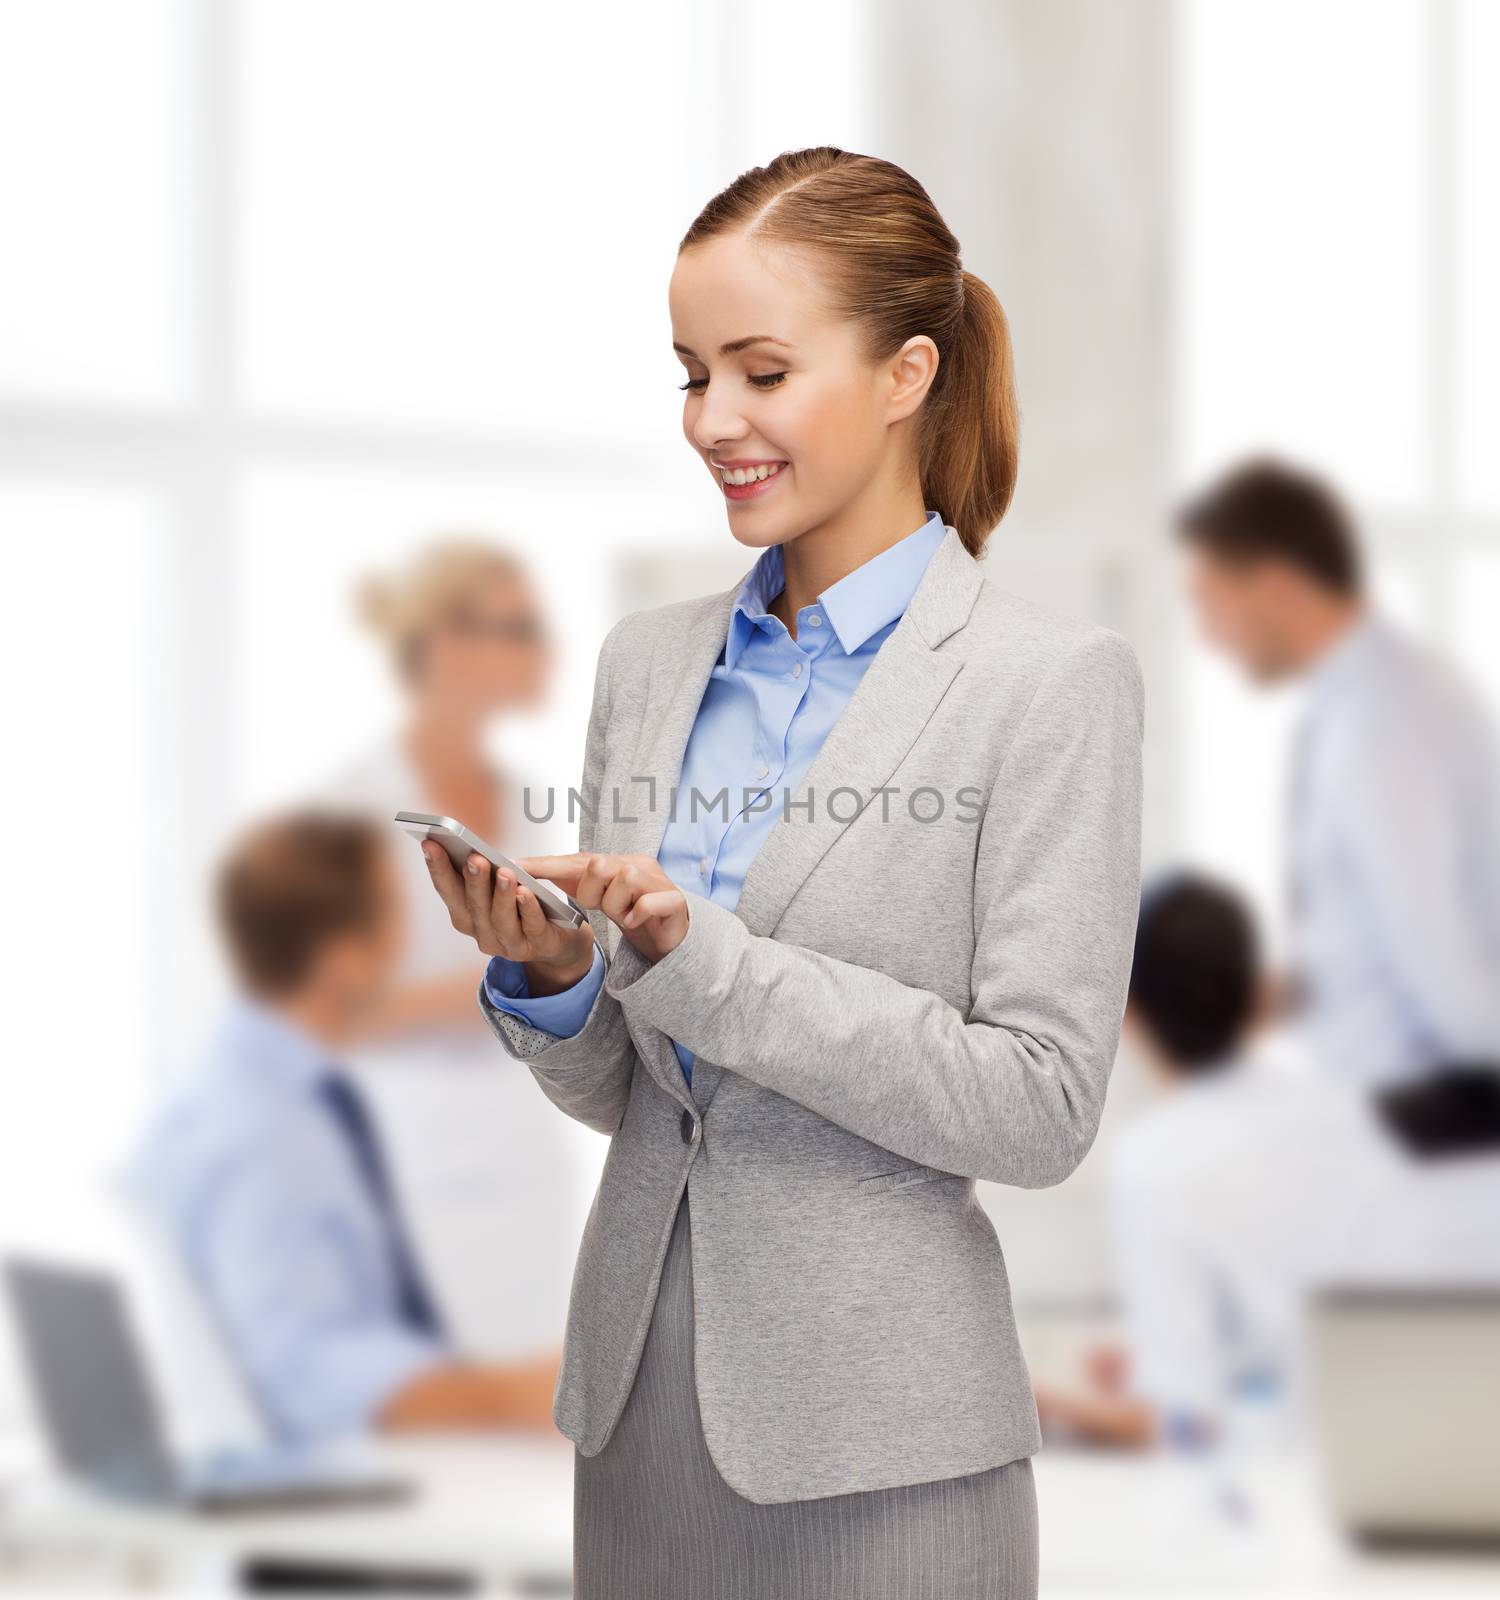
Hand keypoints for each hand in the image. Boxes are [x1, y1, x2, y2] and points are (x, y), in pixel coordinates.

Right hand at [420, 844, 595, 985]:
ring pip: (500, 920)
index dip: (438, 869)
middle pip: (472, 907)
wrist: (567, 935)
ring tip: (504, 872)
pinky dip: (528, 909)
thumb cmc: (531, 906)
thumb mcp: (508, 884)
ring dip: (501, 895)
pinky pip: (531, 927)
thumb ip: (493, 871)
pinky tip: (526, 892)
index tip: (430, 843)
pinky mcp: (541, 946)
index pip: (449, 891)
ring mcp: (511, 944)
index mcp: (471, 915)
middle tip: (474, 858)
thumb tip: (478, 853)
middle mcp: (485, 933)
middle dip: (472, 881)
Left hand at [515, 853, 689, 964]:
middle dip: (592, 892)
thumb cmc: (634, 914)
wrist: (673, 938)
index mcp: (616, 863)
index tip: (514, 867)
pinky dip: (638, 915)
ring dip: (616, 905)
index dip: (544, 865)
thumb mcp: (600, 900)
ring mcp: (658, 880)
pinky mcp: (674, 900)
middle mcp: (637, 864)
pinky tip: (637, 922)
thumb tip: (533, 873)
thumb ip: (575, 883)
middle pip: (599, 864)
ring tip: (623, 915)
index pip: (574, 860)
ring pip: (624, 879)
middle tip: (602, 906)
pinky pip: (648, 902)